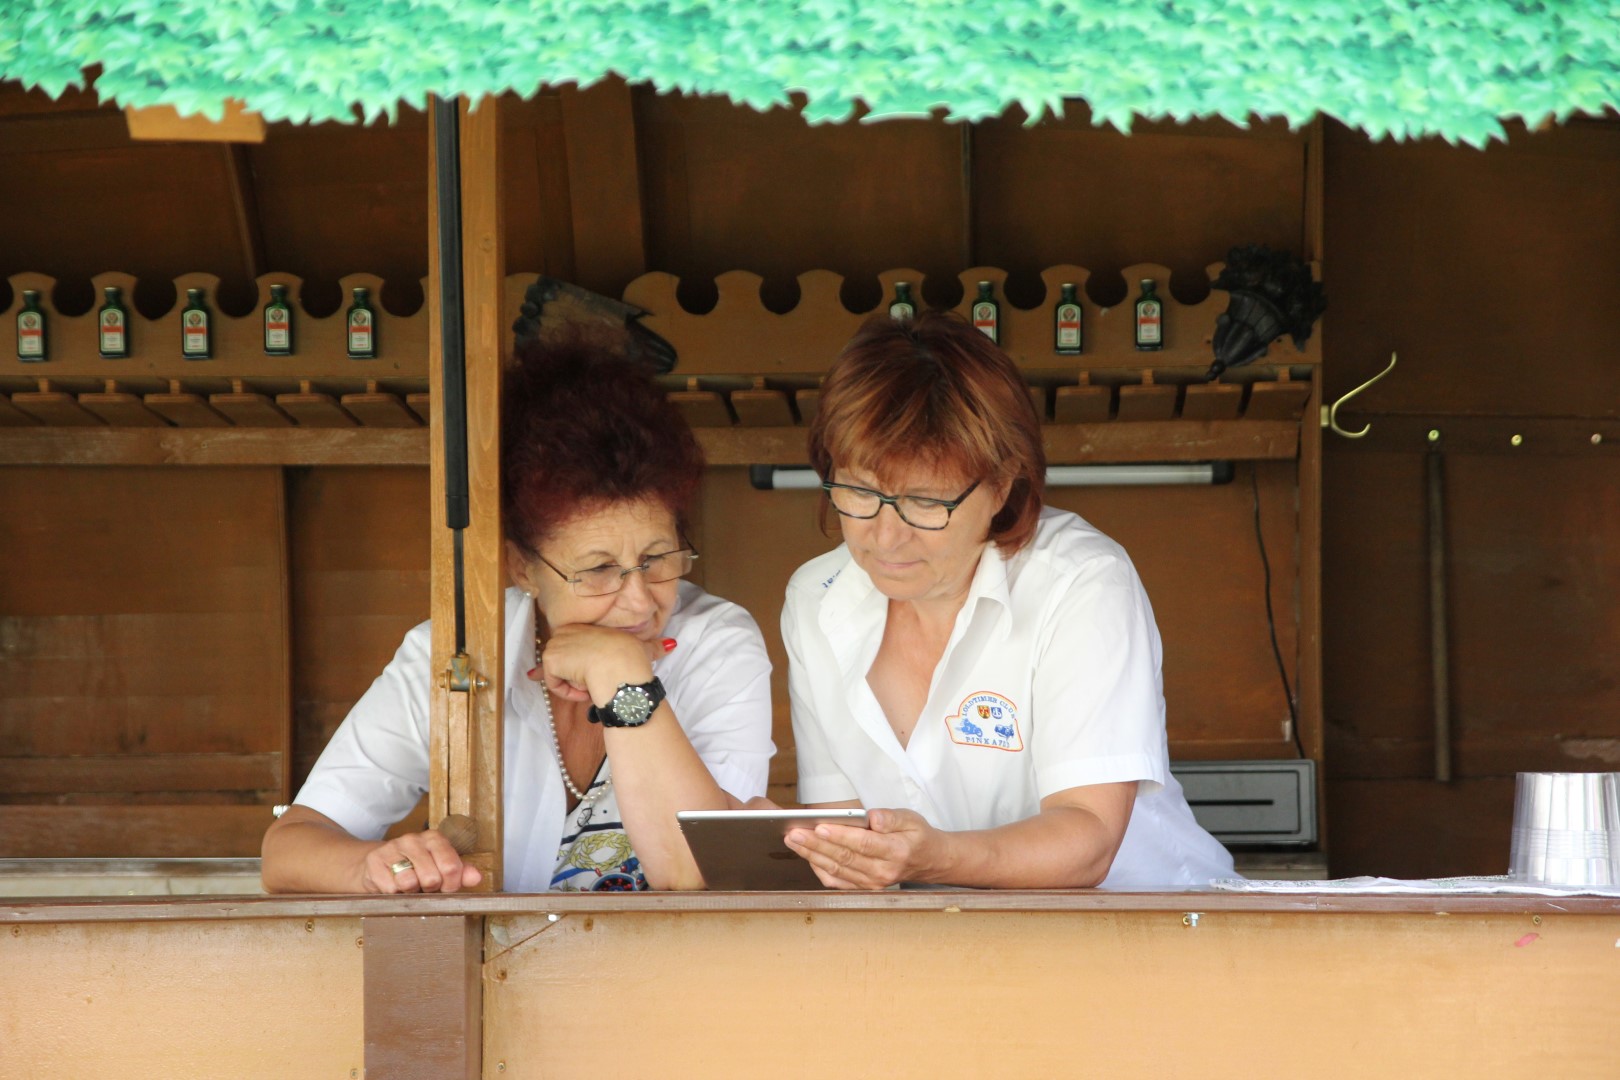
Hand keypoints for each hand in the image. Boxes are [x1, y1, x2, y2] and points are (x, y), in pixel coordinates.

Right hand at [362, 828, 481, 893]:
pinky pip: (390, 888)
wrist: (378, 864)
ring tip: (409, 885)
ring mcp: (393, 848)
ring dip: (410, 891)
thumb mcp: (440, 867)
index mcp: (435, 839)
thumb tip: (476, 878)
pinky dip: (393, 893)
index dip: (451, 885)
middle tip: (424, 886)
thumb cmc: (416, 867)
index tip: (445, 888)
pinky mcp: (375, 861)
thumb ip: (461, 872)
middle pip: (431, 878)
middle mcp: (414, 839)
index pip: (451, 867)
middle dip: (429, 889)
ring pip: (409, 882)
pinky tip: (392, 885)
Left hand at [531, 624, 670, 704]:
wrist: (619, 665)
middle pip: (565, 663)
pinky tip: (585, 689)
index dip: (581, 666)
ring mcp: (555, 645)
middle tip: (598, 683)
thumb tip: (672, 644)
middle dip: (579, 677)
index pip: (572, 649)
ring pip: (560, 674)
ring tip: (594, 684)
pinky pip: (554, 684)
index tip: (594, 678)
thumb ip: (654, 647)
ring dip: (576, 685)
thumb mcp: (642, 648)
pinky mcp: (550, 660)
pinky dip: (568, 692)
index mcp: (584, 627)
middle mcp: (566, 632)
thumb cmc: (631, 657)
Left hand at [784, 808, 944, 889]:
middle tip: (794, 833)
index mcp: (896, 852)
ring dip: (812, 855)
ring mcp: (872, 883)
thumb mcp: (911, 819)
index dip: (840, 836)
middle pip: (844, 857)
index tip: (819, 826)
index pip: (863, 844)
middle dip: (816, 844)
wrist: (929, 861)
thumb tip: (872, 817)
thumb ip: (891, 817)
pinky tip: (807, 855)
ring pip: (836, 869)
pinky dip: (819, 868)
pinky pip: (836, 881)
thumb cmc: (916, 836)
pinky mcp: (863, 888)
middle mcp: (882, 872)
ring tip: (793, 841)